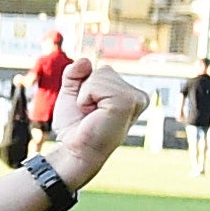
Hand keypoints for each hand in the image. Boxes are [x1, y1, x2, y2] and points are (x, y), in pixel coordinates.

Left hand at [43, 57, 142, 184]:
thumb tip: (85, 60)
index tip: (90, 110)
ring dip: (86, 95)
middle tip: (90, 114)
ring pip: (100, 75)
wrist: (75, 149)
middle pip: (103, 71)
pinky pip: (97, 83)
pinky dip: (86, 97)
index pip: (103, 71)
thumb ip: (76, 74)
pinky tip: (94, 114)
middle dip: (86, 90)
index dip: (86, 88)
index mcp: (129, 94)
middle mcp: (137, 96)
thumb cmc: (75, 127)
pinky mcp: (128, 101)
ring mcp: (136, 98)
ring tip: (92, 115)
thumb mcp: (72, 94)